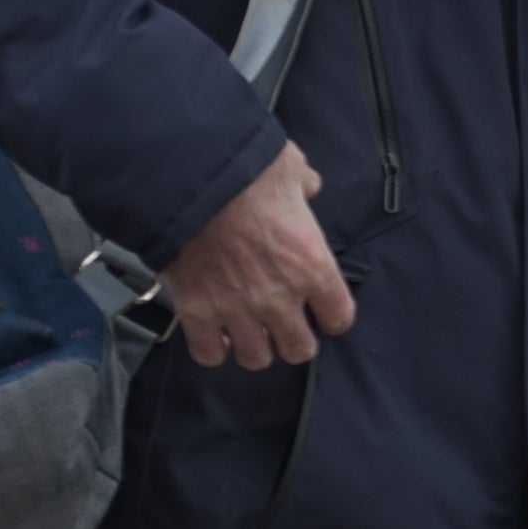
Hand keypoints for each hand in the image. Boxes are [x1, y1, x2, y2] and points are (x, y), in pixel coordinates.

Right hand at [160, 143, 352, 369]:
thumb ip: (306, 185)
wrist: (188, 181)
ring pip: (256, 358)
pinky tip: (215, 334)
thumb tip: (307, 186)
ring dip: (254, 347)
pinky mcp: (197, 312)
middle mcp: (280, 297)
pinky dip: (213, 348)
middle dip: (293, 340)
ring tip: (248, 331)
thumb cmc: (245, 173)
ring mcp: (237, 309)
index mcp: (313, 266)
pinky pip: (209, 354)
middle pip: (299, 350)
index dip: (330, 317)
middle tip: (283, 325)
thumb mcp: (292, 170)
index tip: (321, 311)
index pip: (339, 318)